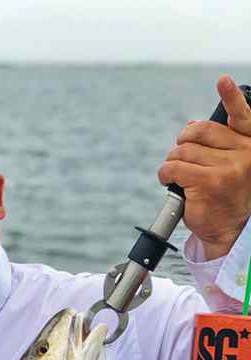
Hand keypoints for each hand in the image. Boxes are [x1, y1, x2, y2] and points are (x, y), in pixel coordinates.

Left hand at [158, 74, 250, 259]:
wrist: (227, 231)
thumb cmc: (226, 196)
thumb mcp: (230, 165)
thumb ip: (218, 145)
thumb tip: (191, 125)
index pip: (243, 115)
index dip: (231, 97)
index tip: (222, 81)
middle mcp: (245, 154)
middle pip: (200, 133)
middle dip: (183, 144)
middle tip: (180, 157)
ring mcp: (228, 168)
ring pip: (184, 152)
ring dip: (171, 162)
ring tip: (174, 174)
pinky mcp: (209, 182)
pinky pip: (175, 168)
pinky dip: (165, 173)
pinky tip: (167, 180)